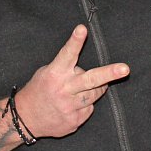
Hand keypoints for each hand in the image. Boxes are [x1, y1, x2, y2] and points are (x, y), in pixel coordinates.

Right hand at [13, 25, 128, 137]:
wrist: (25, 119)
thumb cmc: (39, 89)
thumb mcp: (47, 72)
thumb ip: (66, 68)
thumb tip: (87, 67)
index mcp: (55, 73)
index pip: (67, 53)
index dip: (75, 41)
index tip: (82, 29)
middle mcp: (64, 89)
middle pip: (91, 80)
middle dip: (109, 74)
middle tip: (125, 69)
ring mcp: (69, 107)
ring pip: (95, 94)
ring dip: (96, 88)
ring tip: (86, 87)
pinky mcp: (74, 121)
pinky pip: (88, 108)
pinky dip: (84, 104)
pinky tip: (72, 104)